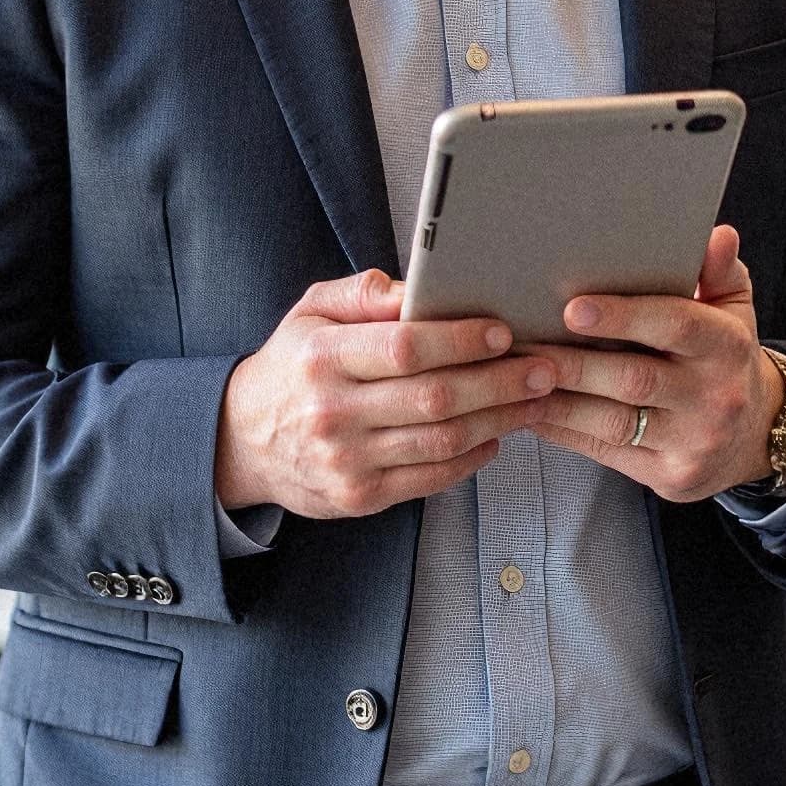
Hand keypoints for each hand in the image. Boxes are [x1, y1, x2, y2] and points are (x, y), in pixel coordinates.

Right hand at [214, 269, 555, 518]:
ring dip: (499, 420)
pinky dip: (472, 458)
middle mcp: (333, 411)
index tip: (502, 332)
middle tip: (544, 367)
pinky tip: (496, 435)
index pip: (405, 348)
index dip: (460, 340)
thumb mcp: (310, 311)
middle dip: (499, 382)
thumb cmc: (291, 365)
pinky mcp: (360, 497)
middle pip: (434, 398)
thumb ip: (363, 294)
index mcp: (322, 357)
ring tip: (534, 399)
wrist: (242, 440)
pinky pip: (431, 478)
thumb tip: (415, 288)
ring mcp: (347, 460)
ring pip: (441, 441)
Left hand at [519, 225, 784, 502]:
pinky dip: (563, 430)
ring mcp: (692, 442)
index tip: (573, 308)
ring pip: (613, 422)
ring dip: (558, 399)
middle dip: (574, 362)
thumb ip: (718, 271)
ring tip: (514, 376)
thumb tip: (715, 235)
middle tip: (523, 344)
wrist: (751, 437)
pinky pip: (605, 451)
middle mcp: (714, 397)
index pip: (676, 325)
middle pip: (634, 378)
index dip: (624, 316)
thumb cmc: (724, 358)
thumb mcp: (734, 310)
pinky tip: (530, 408)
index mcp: (727, 347)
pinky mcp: (670, 475)